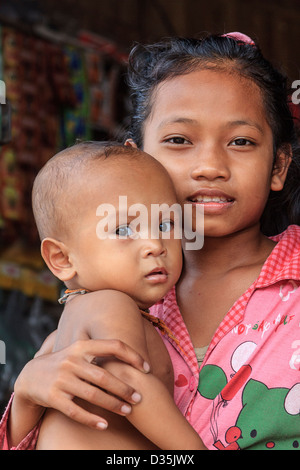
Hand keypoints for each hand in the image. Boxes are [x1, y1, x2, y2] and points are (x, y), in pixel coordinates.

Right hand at [14, 338, 149, 429]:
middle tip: (140, 397)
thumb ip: (99, 351)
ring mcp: (62, 380)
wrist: (30, 376)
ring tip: (128, 410)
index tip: (146, 367)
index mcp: (81, 346)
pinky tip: (105, 425)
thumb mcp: (77, 351)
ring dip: (113, 404)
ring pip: (93, 395)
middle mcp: (72, 361)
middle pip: (104, 376)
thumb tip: (132, 352)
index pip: (113, 345)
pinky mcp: (54, 397)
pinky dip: (92, 419)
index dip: (132, 355)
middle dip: (124, 388)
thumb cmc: (64, 363)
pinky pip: (76, 411)